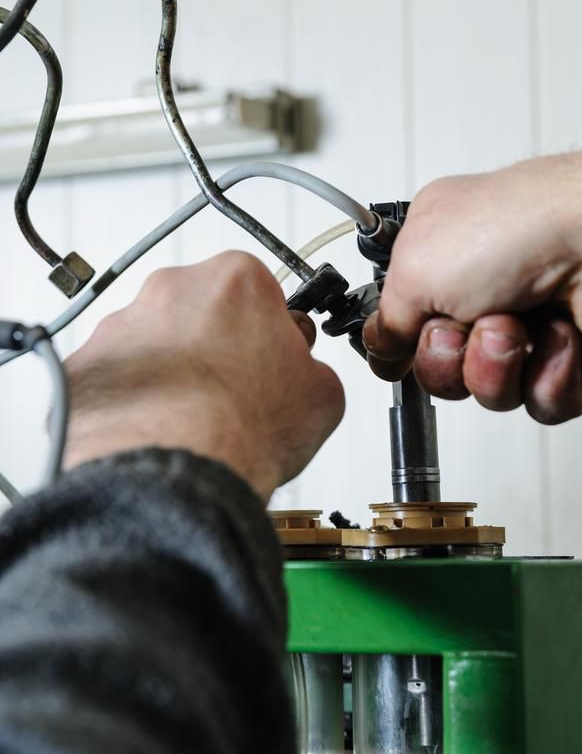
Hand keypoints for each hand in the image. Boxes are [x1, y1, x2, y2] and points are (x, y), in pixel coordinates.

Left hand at [64, 252, 344, 501]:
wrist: (172, 474)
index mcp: (237, 279)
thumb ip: (312, 367)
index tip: (271, 362)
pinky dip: (134, 400)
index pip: (261, 295)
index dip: (269, 334)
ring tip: (193, 423)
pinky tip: (157, 432)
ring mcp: (122, 324)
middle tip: (234, 397)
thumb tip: (305, 375)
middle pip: (203, 312)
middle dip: (216, 347)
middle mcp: (172, 288)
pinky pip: (117, 377)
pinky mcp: (86, 364)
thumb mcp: (323, 396)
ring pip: (156, 344)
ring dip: (173, 374)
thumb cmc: (240, 430)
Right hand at [363, 145, 581, 423]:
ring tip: (518, 325)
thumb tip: (381, 352)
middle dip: (449, 357)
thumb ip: (383, 322)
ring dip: (497, 365)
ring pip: (488, 392)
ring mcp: (528, 327)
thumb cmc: (517, 228)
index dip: (401, 340)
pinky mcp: (570, 360)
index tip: (399, 340)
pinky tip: (555, 336)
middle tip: (468, 323)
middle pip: (440, 369)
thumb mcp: (412, 269)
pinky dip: (545, 376)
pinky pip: (538, 404)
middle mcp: (484, 291)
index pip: (403, 323)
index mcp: (440, 257)